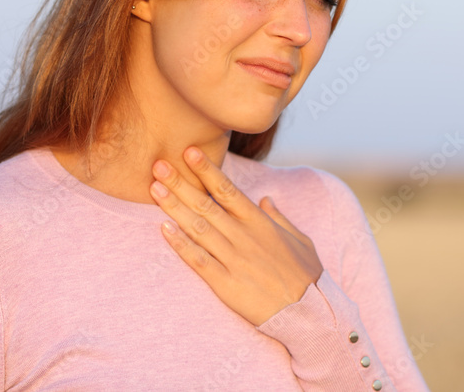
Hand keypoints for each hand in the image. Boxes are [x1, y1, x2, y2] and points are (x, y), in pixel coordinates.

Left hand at [149, 146, 323, 325]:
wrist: (308, 311)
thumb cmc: (306, 274)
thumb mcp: (299, 238)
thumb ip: (279, 217)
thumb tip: (265, 199)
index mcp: (260, 222)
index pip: (228, 190)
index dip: (207, 170)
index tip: (189, 152)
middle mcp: (244, 236)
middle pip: (206, 204)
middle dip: (181, 183)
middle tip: (159, 165)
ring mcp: (233, 259)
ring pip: (198, 228)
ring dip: (174, 207)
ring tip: (155, 189)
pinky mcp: (225, 283)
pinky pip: (198, 260)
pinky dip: (180, 244)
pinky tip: (164, 229)